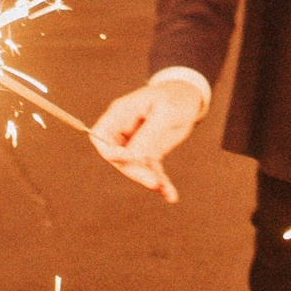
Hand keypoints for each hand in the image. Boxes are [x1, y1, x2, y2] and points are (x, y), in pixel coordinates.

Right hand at [89, 81, 205, 202]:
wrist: (190, 97)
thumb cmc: (175, 97)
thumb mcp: (166, 112)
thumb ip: (149, 134)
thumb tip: (134, 157)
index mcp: (120, 114)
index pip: (100, 136)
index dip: (110, 152)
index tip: (129, 159)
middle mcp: (124, 130)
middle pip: (118, 158)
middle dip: (135, 172)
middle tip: (154, 182)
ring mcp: (136, 143)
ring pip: (135, 168)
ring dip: (150, 181)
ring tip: (168, 192)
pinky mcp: (149, 153)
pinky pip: (150, 171)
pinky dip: (161, 183)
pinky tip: (170, 194)